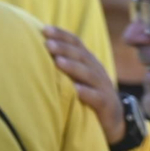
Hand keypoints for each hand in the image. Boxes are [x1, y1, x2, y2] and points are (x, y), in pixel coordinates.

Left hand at [44, 26, 123, 143]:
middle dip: (64, 48)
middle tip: (47, 44)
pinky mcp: (107, 104)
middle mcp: (97, 71)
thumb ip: (63, 65)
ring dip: (73, 67)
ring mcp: (104, 87)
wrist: (114, 120)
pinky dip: (87, 93)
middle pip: (82, 56)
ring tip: (58, 62)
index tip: (44, 30)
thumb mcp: (77, 77)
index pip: (77, 43)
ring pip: (89, 74)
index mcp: (89, 62)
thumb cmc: (88, 96)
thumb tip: (35, 50)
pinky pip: (97, 97)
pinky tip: (76, 90)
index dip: (62, 35)